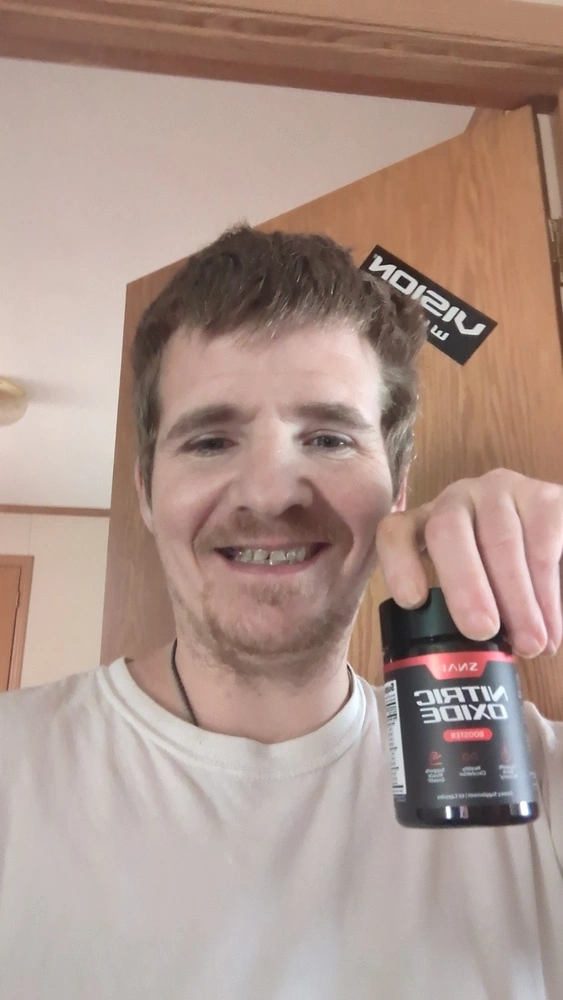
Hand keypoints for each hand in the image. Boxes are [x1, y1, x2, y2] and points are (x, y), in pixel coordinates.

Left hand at [376, 469, 562, 658]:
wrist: (557, 548)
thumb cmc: (501, 581)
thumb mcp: (470, 592)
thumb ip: (453, 615)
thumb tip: (447, 671)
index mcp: (425, 524)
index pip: (396, 531)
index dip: (399, 562)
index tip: (412, 602)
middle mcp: (457, 500)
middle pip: (447, 530)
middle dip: (464, 584)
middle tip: (482, 632)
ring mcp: (500, 493)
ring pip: (499, 539)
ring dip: (517, 598)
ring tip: (531, 645)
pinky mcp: (544, 497)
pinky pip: (543, 541)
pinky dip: (547, 591)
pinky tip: (552, 625)